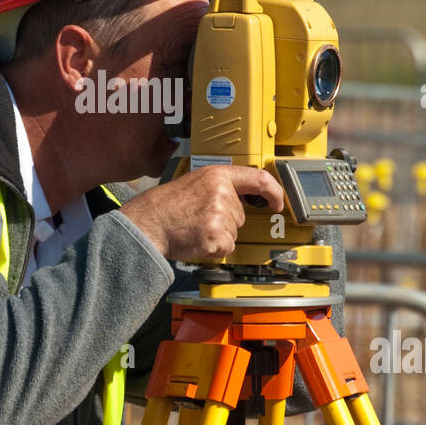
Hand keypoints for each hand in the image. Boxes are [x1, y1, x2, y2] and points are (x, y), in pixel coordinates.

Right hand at [121, 165, 284, 261]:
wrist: (147, 224)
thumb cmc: (165, 207)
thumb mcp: (193, 183)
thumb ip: (217, 187)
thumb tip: (238, 200)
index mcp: (216, 175)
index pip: (258, 178)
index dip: (274, 192)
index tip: (278, 202)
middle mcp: (221, 192)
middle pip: (240, 215)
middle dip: (225, 222)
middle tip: (199, 219)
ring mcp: (219, 215)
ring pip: (234, 233)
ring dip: (218, 236)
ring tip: (195, 229)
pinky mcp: (216, 236)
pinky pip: (227, 247)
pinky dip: (214, 249)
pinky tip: (197, 240)